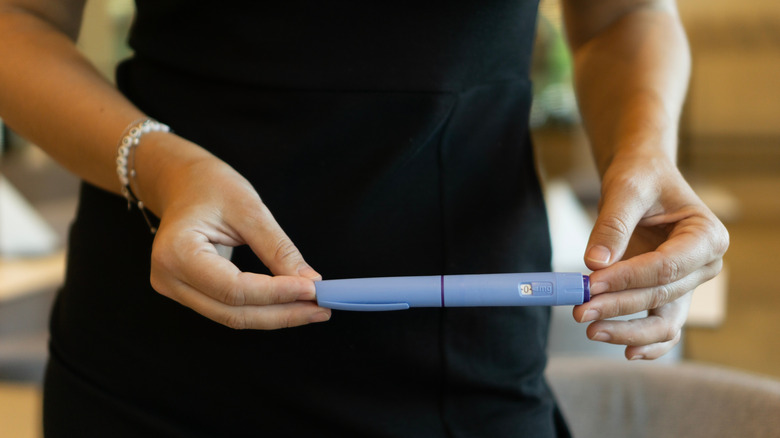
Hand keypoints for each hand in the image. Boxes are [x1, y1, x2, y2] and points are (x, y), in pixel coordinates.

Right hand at [142, 137, 331, 329]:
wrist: (181, 181)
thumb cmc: (210, 185)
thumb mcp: (249, 208)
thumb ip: (278, 249)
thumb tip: (310, 282)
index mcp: (176, 252)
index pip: (234, 289)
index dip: (277, 293)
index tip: (313, 290)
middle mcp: (168, 279)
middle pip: (233, 311)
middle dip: (282, 313)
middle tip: (321, 308)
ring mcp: (175, 289)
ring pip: (232, 316)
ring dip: (276, 316)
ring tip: (313, 309)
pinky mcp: (189, 292)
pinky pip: (229, 309)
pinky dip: (262, 309)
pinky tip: (291, 304)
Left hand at [572, 148, 728, 358]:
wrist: (641, 178)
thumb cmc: (640, 177)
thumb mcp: (625, 190)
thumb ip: (612, 225)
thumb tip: (594, 263)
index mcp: (706, 236)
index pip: (665, 267)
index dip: (627, 280)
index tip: (590, 284)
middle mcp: (703, 266)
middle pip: (661, 296)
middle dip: (618, 306)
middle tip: (579, 309)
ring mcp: (687, 285)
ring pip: (664, 322)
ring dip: (628, 330)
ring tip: (589, 327)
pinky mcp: (668, 296)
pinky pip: (661, 327)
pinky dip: (644, 342)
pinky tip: (622, 349)